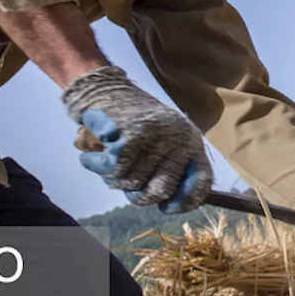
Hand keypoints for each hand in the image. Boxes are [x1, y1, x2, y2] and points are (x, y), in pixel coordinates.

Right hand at [62, 66, 213, 211]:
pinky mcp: (128, 135)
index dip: (187, 201)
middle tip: (126, 183)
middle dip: (140, 195)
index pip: (202, 180)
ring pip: (132, 182)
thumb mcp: (163, 138)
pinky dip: (97, 166)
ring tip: (108, 163)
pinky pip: (112, 169)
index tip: (168, 207)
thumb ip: (169, 167)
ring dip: (114, 179)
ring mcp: (153, 136)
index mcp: (190, 140)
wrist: (105, 88)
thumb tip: (170, 203)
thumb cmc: (133, 120)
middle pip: (162, 189)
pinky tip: (92, 157)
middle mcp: (176, 137)